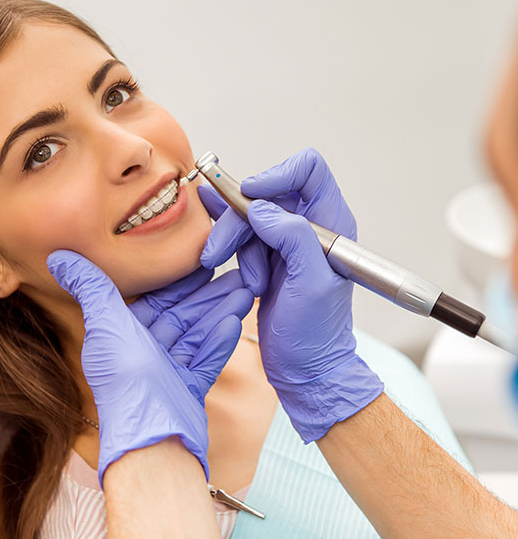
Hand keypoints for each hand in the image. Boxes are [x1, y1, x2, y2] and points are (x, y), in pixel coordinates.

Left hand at [47, 250, 253, 484]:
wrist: (151, 439)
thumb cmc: (126, 380)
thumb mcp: (105, 324)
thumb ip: (90, 287)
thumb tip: (59, 256)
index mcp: (126, 334)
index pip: (157, 300)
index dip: (179, 280)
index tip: (201, 260)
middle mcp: (147, 352)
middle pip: (184, 315)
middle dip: (210, 294)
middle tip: (237, 274)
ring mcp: (170, 372)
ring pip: (200, 333)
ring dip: (221, 311)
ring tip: (246, 291)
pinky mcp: (188, 390)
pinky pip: (207, 360)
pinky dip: (219, 343)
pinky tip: (234, 323)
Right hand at [199, 148, 383, 441]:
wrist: (305, 367)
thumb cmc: (316, 333)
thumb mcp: (311, 285)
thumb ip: (293, 238)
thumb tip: (261, 209)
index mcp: (332, 225)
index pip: (309, 171)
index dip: (277, 175)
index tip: (250, 196)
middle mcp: (310, 226)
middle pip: (265, 196)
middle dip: (238, 221)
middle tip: (218, 252)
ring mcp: (286, 241)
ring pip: (247, 217)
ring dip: (233, 244)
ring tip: (247, 281)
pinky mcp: (266, 257)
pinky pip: (241, 233)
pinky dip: (224, 232)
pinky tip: (207, 217)